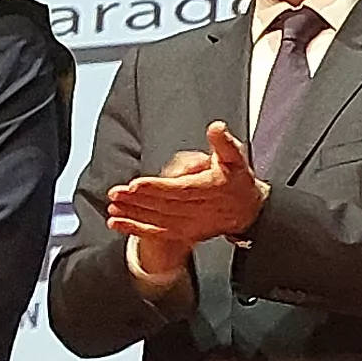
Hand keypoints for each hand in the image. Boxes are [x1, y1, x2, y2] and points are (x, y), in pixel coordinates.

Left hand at [105, 123, 269, 249]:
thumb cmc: (238, 181)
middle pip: (163, 205)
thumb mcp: (236, 157)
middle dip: (137, 200)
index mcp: (210, 188)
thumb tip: (216, 128)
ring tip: (114, 207)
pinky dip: (135, 229)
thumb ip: (224, 142)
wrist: (248, 210)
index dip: (157, 187)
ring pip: (157, 220)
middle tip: (116, 193)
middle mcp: (199, 209)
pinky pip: (157, 232)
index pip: (179, 189)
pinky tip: (118, 223)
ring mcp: (190, 223)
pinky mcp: (183, 232)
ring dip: (133, 214)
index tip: (137, 184)